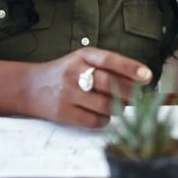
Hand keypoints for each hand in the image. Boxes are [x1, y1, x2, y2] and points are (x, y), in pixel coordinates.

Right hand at [23, 48, 151, 127]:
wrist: (31, 87)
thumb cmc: (66, 72)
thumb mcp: (84, 60)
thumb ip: (108, 66)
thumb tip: (139, 80)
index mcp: (83, 56)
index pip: (110, 60)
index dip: (130, 68)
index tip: (147, 76)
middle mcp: (74, 73)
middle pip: (108, 83)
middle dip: (130, 92)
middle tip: (140, 97)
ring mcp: (67, 94)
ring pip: (103, 104)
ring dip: (118, 108)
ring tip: (122, 106)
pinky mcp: (62, 113)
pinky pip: (92, 120)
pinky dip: (104, 120)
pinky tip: (105, 116)